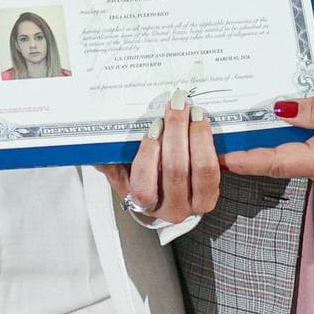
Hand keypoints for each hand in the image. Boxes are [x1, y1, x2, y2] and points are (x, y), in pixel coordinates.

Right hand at [96, 90, 219, 226]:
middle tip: (176, 104)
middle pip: (176, 170)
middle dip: (176, 131)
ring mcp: (196, 204)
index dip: (149, 155)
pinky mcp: (214, 192)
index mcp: (145, 204)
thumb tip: (94, 151)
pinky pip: (219, 169)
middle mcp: (172, 209)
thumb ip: (110, 162)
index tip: (153, 127)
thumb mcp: (122, 172)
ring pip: (201, 169)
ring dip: (198, 135)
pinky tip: (210, 126)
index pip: (144, 187)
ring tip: (194, 112)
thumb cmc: (143, 178)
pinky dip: (219, 148)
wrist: (170, 194)